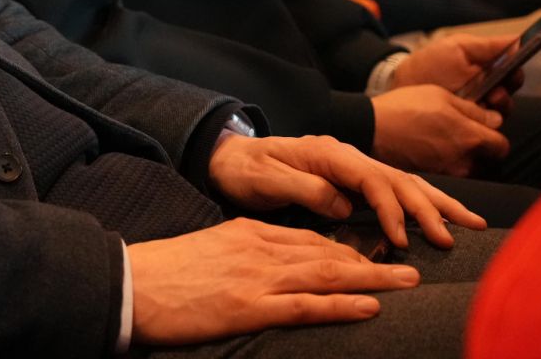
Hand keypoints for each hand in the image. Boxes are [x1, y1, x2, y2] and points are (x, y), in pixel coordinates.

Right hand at [128, 218, 419, 345]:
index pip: (307, 239)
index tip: (373, 259)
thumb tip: (266, 270)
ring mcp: (256, 278)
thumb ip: (240, 254)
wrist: (130, 282)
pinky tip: (369, 306)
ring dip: (372, 278)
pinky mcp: (249, 307)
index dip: (345, 250)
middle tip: (410, 268)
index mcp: (247, 233)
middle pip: (327, 253)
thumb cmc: (163, 272)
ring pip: (326, 274)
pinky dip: (341, 305)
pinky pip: (305, 305)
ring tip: (407, 283)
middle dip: (372, 261)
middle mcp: (259, 250)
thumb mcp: (207, 251)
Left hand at [208, 133, 481, 249]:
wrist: (228, 156)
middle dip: (429, 207)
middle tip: (455, 236)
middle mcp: (346, 156)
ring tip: (472, 223)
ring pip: (404, 182)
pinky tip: (444, 217)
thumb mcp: (263, 178)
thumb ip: (302, 187)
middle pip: (397, 178)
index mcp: (327, 153)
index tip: (403, 238)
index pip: (370, 178)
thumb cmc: (243, 169)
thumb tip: (341, 203)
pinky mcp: (352, 181)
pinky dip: (422, 203)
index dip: (390, 208)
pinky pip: (394, 191)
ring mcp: (352, 167)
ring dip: (437, 203)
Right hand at [370, 85, 507, 176]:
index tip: (484, 130)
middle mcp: (463, 159)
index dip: (494, 136)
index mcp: (470, 137)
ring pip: (468, 169)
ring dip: (463, 159)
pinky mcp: (432, 179)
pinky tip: (430, 152)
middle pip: (487, 161)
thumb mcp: (440, 95)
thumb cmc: (403, 108)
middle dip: (481, 151)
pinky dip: (446, 165)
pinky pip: (449, 174)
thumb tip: (494, 119)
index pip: (501, 146)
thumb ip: (473, 109)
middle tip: (462, 136)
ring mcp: (447, 172)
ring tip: (443, 144)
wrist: (370, 128)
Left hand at [391, 34, 520, 110]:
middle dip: (509, 88)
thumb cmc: (429, 64)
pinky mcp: (471, 123)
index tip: (515, 68)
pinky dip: (488, 120)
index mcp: (485, 66)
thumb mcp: (457, 48)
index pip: (512, 69)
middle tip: (498, 89)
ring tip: (489, 100)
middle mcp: (486, 87)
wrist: (404, 87)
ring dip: (501, 104)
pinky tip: (478, 113)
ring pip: (504, 109)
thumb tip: (519, 40)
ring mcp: (480, 106)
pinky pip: (490, 125)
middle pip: (512, 90)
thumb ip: (488, 45)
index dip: (516, 69)